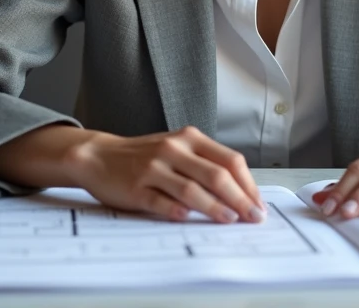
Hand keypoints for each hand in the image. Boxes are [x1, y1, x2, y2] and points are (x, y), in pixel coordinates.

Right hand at [64, 125, 266, 224]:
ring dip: (214, 206)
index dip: (248, 184)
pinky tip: (187, 218)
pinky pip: (159, 201)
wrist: (99, 155)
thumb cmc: (145, 156)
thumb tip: (241, 192)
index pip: (230, 160)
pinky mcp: (135, 188)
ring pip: (190, 188)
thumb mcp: (178, 149)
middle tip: (253, 217)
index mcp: (190, 138)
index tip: (259, 204)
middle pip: (216, 175)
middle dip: (239, 198)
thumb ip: (206, 164)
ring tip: (230, 219)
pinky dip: (175, 210)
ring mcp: (154, 168)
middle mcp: (174, 149)